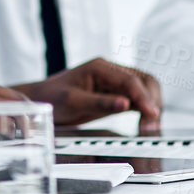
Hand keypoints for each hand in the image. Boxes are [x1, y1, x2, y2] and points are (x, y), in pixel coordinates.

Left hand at [16, 58, 162, 131]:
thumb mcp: (73, 102)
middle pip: (144, 81)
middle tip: (151, 124)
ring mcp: (114, 81)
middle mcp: (110, 71)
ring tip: (150, 126)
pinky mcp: (115, 93)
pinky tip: (144, 122)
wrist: (41, 99)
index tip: (152, 114)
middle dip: (152, 101)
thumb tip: (125, 104)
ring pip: (144, 89)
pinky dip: (144, 109)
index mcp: (100, 67)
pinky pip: (137, 98)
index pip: (130, 80)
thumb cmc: (52, 98)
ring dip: (151, 105)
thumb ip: (100, 103)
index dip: (144, 97)